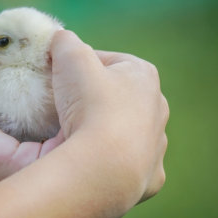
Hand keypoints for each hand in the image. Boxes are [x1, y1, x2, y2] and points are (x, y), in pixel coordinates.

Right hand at [51, 30, 168, 202]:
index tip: (60, 76)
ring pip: (127, 134)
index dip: (80, 67)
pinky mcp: (150, 178)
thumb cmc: (91, 105)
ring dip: (105, 135)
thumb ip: (65, 42)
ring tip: (76, 140)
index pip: (109, 62)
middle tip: (65, 109)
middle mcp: (157, 109)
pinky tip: (92, 166)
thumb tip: (60, 39)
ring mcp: (156, 146)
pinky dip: (112, 165)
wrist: (104, 167)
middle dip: (95, 101)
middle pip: (119, 99)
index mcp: (144, 76)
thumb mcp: (70, 58)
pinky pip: (129, 167)